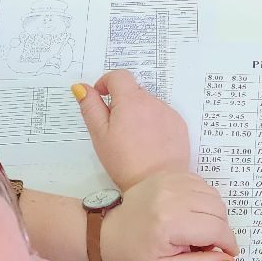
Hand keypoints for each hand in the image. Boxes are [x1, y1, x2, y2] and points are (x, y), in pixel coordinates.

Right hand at [73, 70, 190, 188]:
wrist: (159, 184)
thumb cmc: (126, 162)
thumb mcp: (100, 134)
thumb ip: (90, 107)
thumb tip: (82, 87)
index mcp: (131, 101)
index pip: (118, 76)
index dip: (106, 83)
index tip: (101, 96)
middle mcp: (153, 102)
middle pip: (133, 91)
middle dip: (121, 103)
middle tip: (114, 128)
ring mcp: (168, 113)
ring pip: (148, 104)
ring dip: (138, 113)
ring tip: (132, 140)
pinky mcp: (179, 126)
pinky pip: (162, 116)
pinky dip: (153, 123)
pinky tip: (148, 144)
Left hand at [97, 170, 238, 260]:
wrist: (107, 232)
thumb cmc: (135, 256)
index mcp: (169, 223)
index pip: (217, 229)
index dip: (228, 244)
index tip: (228, 253)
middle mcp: (172, 197)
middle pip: (219, 210)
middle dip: (221, 230)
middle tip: (207, 244)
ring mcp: (170, 181)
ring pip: (213, 196)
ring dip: (214, 214)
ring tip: (198, 229)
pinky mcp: (169, 175)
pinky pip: (202, 184)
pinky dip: (204, 200)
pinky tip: (192, 214)